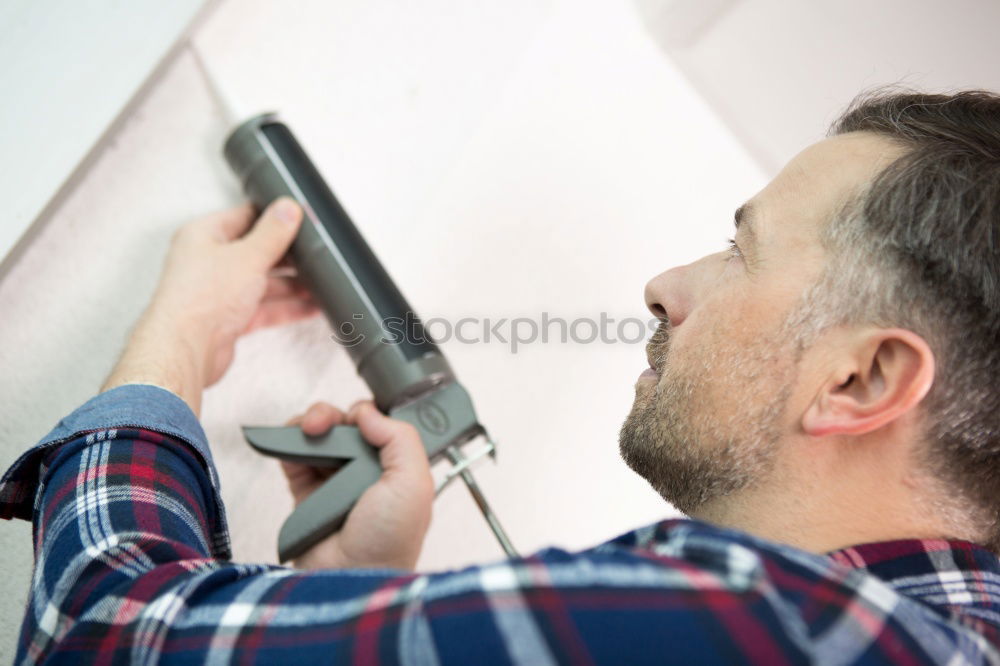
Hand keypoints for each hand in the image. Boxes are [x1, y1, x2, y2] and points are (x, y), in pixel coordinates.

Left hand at [102, 199, 318, 413]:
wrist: (186, 350)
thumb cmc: (201, 298)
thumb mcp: (248, 256)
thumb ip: (272, 233)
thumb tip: (288, 208)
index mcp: (205, 235)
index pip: (245, 217)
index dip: (274, 218)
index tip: (301, 220)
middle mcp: (209, 262)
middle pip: (256, 251)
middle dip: (288, 257)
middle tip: (316, 255)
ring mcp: (219, 292)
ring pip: (262, 283)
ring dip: (291, 285)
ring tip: (320, 285)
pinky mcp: (228, 319)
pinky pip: (263, 308)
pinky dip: (286, 308)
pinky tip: (310, 308)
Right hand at [281, 401, 433, 570]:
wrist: (350, 578)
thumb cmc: (389, 541)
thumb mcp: (413, 484)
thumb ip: (400, 439)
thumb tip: (369, 413)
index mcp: (399, 469)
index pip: (381, 425)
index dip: (368, 414)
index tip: (359, 417)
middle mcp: (368, 473)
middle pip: (346, 426)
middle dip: (332, 416)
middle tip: (321, 423)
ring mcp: (335, 483)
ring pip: (320, 437)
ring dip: (310, 424)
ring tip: (306, 430)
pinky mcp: (306, 494)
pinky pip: (294, 458)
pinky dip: (287, 443)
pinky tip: (289, 441)